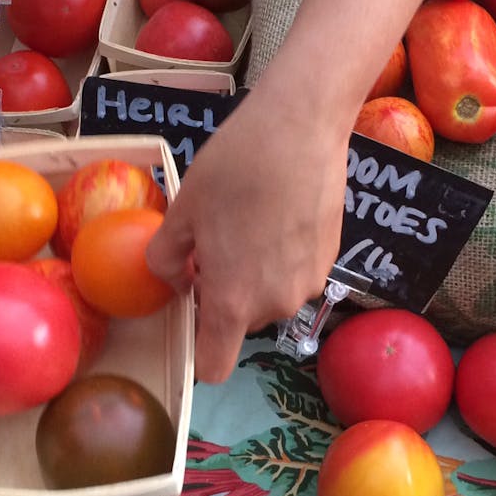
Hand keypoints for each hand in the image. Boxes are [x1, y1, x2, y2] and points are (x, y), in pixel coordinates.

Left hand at [147, 89, 349, 381]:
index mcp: (232, 301)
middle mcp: (274, 305)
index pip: (213, 366)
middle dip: (222, 296)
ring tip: (247, 223)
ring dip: (252, 276)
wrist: (302, 129)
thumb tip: (175, 280)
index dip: (198, 353)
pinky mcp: (329, 262)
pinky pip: (293, 277)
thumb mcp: (183, 210)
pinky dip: (280, 260)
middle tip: (212, 244)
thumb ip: (165, 259)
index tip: (191, 318)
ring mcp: (308, 285)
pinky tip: (276, 215)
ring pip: (267, 298)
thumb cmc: (234, 168)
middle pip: (238, 324)